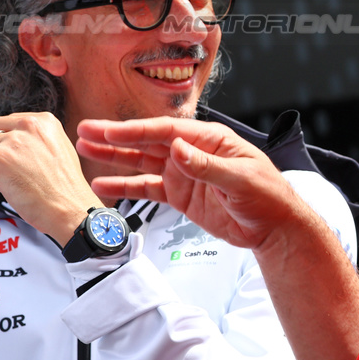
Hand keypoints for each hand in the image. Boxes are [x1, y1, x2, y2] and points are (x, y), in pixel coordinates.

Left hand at [0, 112, 101, 244]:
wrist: (68, 207)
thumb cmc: (65, 187)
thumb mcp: (59, 148)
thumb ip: (37, 139)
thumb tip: (16, 140)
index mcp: (44, 120)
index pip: (10, 122)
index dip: (10, 142)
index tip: (20, 159)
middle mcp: (28, 124)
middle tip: (11, 169)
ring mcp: (12, 140)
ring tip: (11, 180)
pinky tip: (7, 188)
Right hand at [77, 116, 308, 250]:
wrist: (275, 228)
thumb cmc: (268, 196)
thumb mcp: (241, 179)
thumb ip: (207, 166)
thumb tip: (178, 150)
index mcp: (208, 139)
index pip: (164, 131)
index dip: (135, 131)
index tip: (109, 131)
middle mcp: (190, 152)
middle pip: (146, 141)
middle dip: (114, 137)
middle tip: (84, 131)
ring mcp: (182, 173)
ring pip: (141, 162)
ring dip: (113, 157)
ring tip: (83, 149)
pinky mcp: (179, 195)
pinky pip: (146, 189)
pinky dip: (125, 187)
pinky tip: (102, 183)